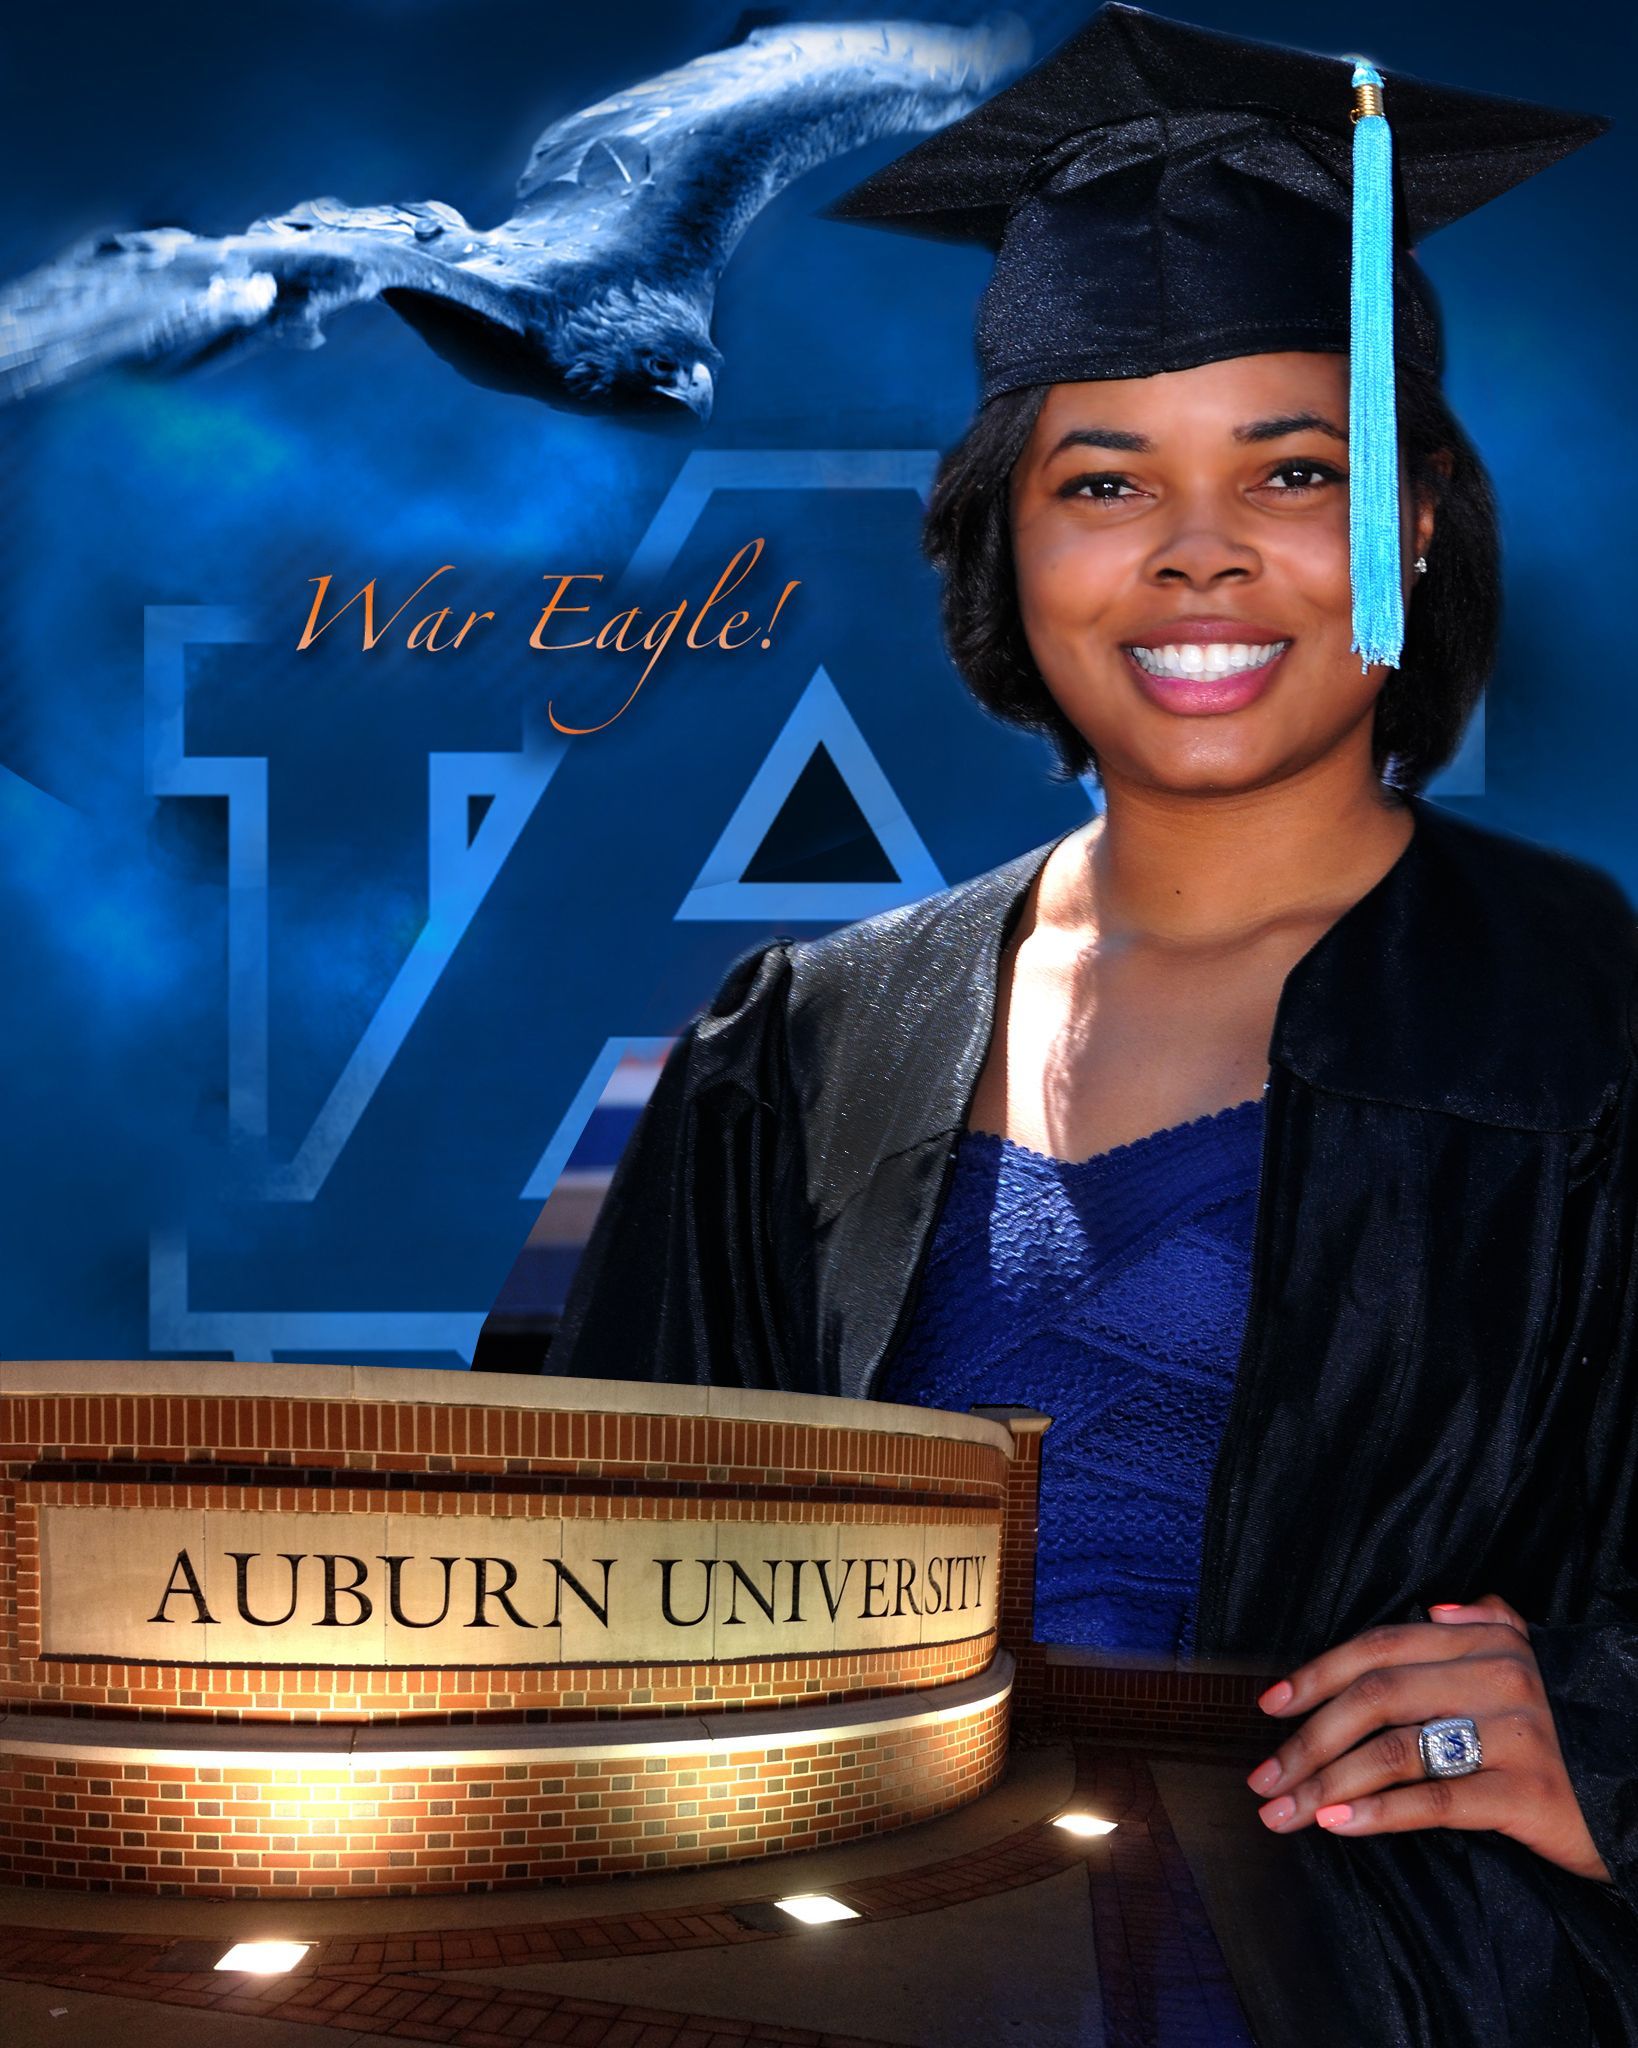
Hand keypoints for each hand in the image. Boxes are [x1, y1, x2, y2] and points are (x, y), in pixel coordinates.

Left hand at [1244, 1591, 1611, 1883]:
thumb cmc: (1577, 1736)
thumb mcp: (1541, 1665)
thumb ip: (1491, 1624)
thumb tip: (1436, 1606)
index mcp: (1490, 1642)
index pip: (1382, 1646)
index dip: (1318, 1672)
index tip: (1269, 1705)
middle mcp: (1500, 1677)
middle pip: (1375, 1697)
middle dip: (1307, 1739)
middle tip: (1263, 1778)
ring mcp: (1516, 1734)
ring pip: (1394, 1748)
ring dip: (1325, 1781)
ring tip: (1285, 1812)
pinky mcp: (1528, 1793)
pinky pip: (1434, 1799)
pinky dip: (1376, 1811)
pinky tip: (1337, 1824)